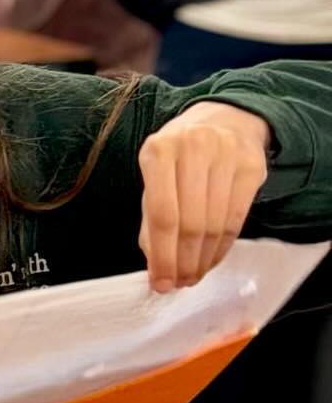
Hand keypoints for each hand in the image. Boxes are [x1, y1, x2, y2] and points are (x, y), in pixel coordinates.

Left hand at [138, 101, 269, 292]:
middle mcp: (192, 149)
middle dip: (183, 262)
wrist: (226, 118)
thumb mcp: (157, 171)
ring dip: (203, 259)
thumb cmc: (182, 151)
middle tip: (178, 283)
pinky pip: (236, 219)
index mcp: (159, 150)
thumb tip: (153, 260)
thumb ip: (151, 213)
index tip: (159, 282)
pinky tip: (212, 258)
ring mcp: (225, 156)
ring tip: (193, 274)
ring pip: (214, 225)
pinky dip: (222, 246)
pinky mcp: (251, 167)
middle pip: (189, 223)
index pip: (161, 214)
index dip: (162, 255)